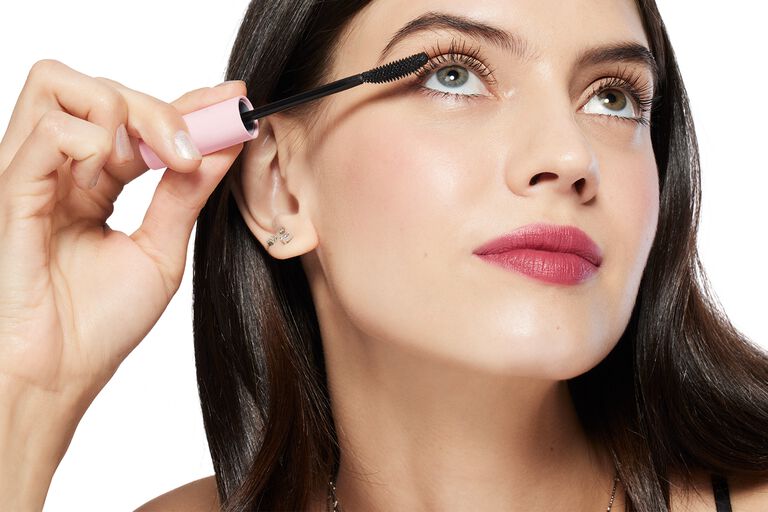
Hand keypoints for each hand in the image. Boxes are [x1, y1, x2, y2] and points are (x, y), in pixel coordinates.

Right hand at [0, 59, 244, 407]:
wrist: (57, 376)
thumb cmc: (97, 325)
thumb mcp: (159, 250)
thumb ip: (186, 193)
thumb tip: (226, 144)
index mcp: (93, 182)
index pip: (137, 118)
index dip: (187, 105)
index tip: (235, 102)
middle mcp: (59, 169)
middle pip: (101, 89)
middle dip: (161, 109)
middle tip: (192, 153)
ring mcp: (30, 173)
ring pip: (60, 83)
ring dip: (121, 114)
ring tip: (141, 168)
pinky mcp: (10, 190)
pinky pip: (48, 131)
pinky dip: (89, 141)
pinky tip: (102, 180)